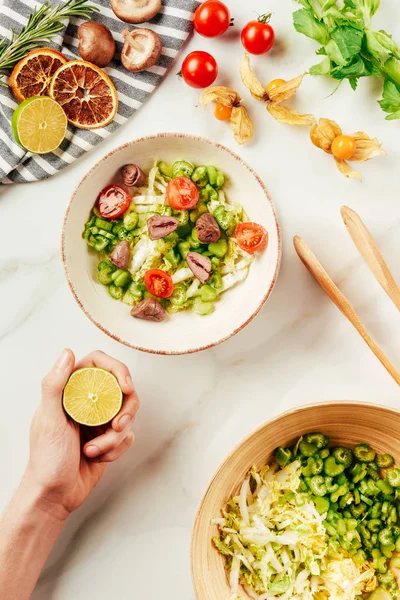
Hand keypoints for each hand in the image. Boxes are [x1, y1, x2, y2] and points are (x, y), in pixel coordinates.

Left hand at [23, 349, 138, 521]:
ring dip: (115, 436)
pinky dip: (116, 448)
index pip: (99, 364)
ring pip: (127, 414)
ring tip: (95, 450)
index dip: (117, 370)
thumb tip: (67, 353)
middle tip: (117, 426)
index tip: (126, 387)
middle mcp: (86, 401)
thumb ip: (54, 385)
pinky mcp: (108, 437)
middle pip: (121, 389)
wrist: (55, 496)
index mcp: (70, 391)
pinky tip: (98, 457)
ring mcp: (98, 419)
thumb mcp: (49, 420)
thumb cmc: (46, 460)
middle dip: (124, 410)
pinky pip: (127, 435)